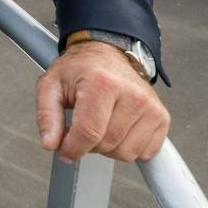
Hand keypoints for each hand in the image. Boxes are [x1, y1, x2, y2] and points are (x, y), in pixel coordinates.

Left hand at [36, 41, 169, 163]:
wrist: (107, 53)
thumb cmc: (79, 70)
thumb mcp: (51, 85)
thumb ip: (47, 116)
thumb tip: (50, 144)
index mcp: (102, 83)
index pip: (88, 132)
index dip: (72, 148)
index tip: (64, 150)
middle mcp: (132, 94)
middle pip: (107, 144)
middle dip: (88, 145)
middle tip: (82, 126)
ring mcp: (151, 106)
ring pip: (126, 153)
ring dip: (108, 148)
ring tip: (100, 125)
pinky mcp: (161, 117)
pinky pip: (144, 152)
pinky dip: (128, 148)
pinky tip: (118, 129)